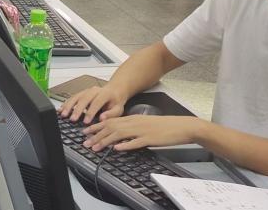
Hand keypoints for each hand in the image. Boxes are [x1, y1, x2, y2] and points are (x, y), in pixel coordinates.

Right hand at [58, 85, 127, 123]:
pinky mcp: (81, 93)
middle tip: (72, 119)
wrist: (114, 91)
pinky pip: (72, 97)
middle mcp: (94, 91)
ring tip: (64, 114)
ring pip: (76, 97)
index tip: (86, 122)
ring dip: (69, 106)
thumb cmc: (115, 102)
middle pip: (84, 99)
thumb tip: (102, 118)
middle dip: (77, 109)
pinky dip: (66, 103)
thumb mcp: (118, 109)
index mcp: (105, 94)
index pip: (96, 103)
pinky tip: (61, 109)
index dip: (90, 112)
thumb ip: (111, 114)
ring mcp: (87, 91)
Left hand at [82, 115, 203, 151]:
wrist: (182, 126)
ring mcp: (142, 130)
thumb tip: (118, 136)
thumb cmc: (164, 126)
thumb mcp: (144, 124)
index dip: (96, 127)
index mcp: (133, 118)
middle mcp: (135, 122)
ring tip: (96, 147)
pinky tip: (117, 149)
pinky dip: (125, 145)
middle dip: (96, 135)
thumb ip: (131, 128)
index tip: (86, 132)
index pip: (110, 121)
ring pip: (119, 134)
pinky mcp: (150, 138)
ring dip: (105, 141)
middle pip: (111, 127)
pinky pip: (135, 142)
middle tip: (85, 142)